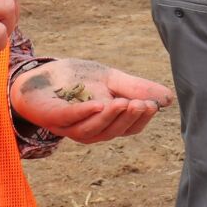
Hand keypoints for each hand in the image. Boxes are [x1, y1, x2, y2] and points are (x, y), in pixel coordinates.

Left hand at [10, 58, 173, 142]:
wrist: (38, 76)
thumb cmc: (74, 80)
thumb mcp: (108, 79)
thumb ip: (135, 88)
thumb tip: (168, 99)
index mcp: (106, 123)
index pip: (129, 128)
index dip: (141, 118)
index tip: (153, 104)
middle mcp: (89, 130)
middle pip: (112, 131)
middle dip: (127, 118)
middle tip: (140, 104)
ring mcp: (69, 126)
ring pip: (92, 130)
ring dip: (109, 118)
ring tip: (123, 102)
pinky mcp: (51, 116)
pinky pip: (69, 118)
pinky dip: (84, 113)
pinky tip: (98, 103)